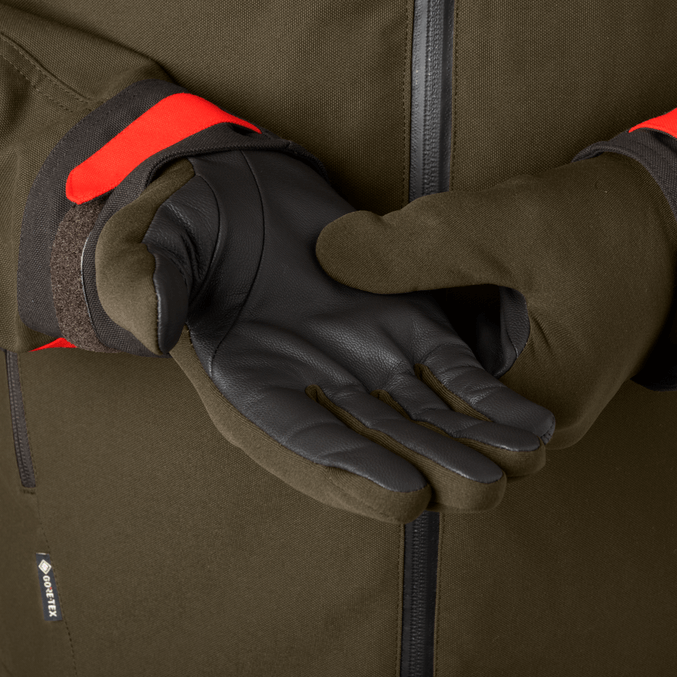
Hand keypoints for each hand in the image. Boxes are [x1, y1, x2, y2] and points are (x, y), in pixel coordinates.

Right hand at [92, 148, 554, 523]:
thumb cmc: (179, 219)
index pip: (301, 445)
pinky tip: (533, 421)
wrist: (233, 183)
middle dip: (430, 473)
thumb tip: (156, 323)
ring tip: (523, 460)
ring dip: (472, 447)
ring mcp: (365, 368)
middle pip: (377, 449)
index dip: (352, 470)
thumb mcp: (145, 243)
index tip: (402, 492)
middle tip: (483, 488)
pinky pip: (455, 376)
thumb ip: (143, 281)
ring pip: (425, 423)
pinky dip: (490, 400)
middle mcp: (314, 395)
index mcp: (250, 391)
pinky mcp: (409, 334)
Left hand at [316, 153, 676, 449]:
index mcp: (535, 408)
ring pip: (432, 403)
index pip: (423, 428)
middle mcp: (528, 424)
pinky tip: (346, 330)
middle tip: (265, 377)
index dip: (349, 408)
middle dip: (352, 401)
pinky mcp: (515, 372)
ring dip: (375, 380)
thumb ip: (420, 244)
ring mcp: (523, 402)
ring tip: (290, 361)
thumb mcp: (509, 224)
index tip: (282, 379)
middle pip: (421, 425)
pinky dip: (405, 356)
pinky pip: (447, 378)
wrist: (674, 219)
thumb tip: (327, 254)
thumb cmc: (609, 225)